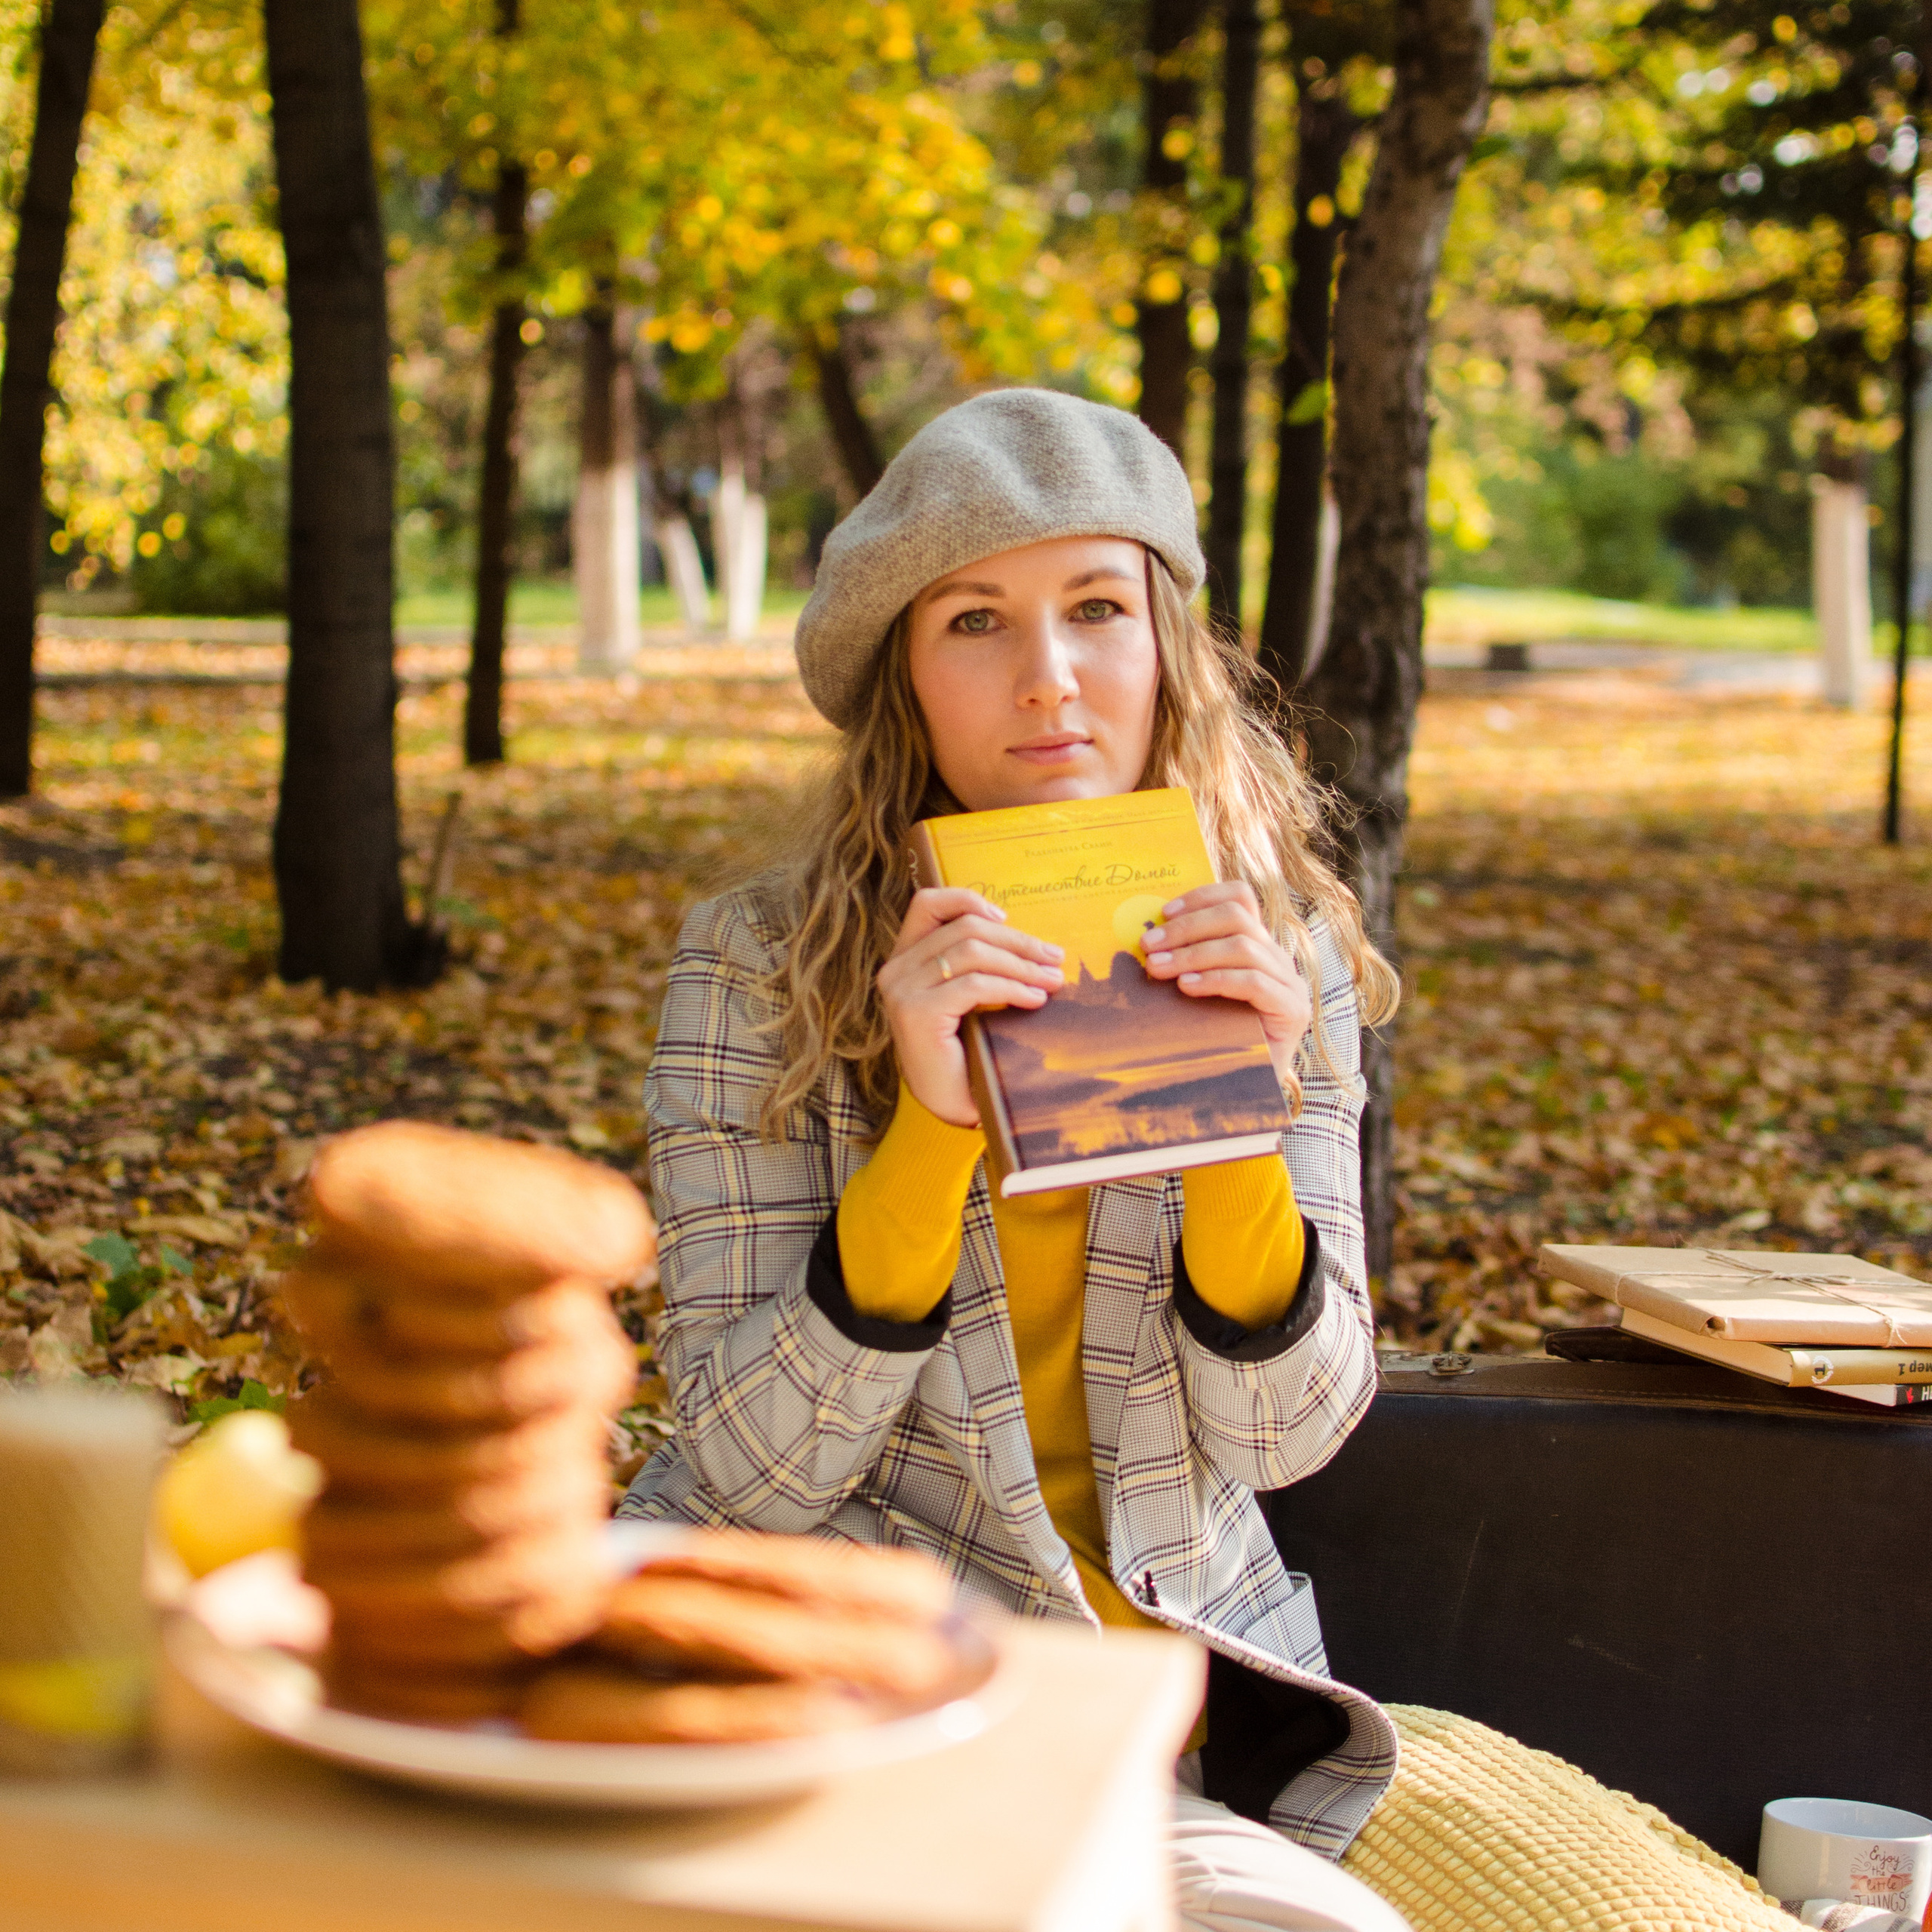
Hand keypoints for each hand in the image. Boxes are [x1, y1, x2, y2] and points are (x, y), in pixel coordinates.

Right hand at [877, 888, 1065, 1126]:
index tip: (1007, 920)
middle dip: (1017, 941)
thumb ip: (978, 964)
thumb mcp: (968, 997)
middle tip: (1054, 957)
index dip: (969, 900)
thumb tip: (1031, 942)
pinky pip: (976, 986)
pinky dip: (1013, 988)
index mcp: (904, 959)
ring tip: (1053, 980)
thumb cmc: (967, 1052)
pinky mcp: (918, 1014)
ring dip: (1021, 964)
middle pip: (965, 929)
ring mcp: (902, 991)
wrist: (953, 1105)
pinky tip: (1035, 999)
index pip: (927, 904)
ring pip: (973, 952)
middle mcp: (896, 970)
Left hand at [1141, 882, 1311, 1096]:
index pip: (1240, 897)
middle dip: (1187, 927)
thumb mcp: (1196, 992)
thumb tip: (1143, 940)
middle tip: (1148, 945)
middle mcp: (1278, 959)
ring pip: (1244, 947)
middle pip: (1238, 917)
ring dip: (1193, 953)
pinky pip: (1255, 984)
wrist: (1243, 1093)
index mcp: (1257, 945)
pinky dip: (1217, 979)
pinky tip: (1187, 986)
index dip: (1201, 897)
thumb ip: (1184, 962)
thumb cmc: (1212, 1040)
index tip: (1161, 913)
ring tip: (1157, 969)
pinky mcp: (1293, 1012)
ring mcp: (1290, 985)